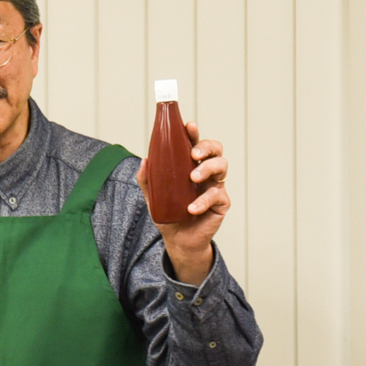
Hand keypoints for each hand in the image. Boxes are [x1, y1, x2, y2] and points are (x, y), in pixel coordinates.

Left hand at [136, 122, 228, 286]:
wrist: (178, 240)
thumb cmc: (169, 214)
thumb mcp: (153, 196)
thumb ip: (147, 179)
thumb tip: (144, 160)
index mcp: (190, 166)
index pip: (195, 144)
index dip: (194, 133)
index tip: (188, 126)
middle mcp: (206, 172)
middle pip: (216, 150)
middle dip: (206, 146)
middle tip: (193, 154)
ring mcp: (215, 186)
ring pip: (222, 166)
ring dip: (207, 168)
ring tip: (192, 178)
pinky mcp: (221, 203)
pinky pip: (217, 195)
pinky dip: (203, 201)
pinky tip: (192, 208)